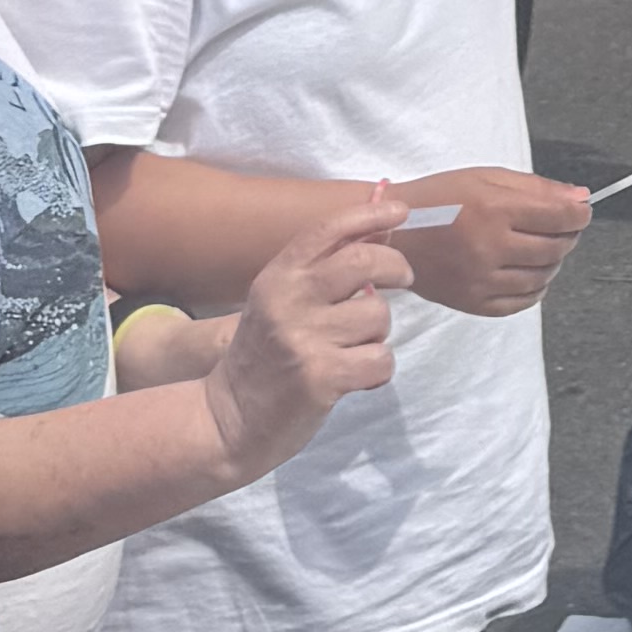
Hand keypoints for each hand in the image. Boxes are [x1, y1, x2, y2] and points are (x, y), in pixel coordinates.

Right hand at [205, 191, 407, 474]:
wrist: (227, 420)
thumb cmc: (263, 358)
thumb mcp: (281, 304)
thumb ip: (323, 270)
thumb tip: (381, 232)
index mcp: (277, 277)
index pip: (327, 230)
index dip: (370, 214)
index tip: (401, 211)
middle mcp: (289, 301)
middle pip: (364, 261)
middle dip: (396, 266)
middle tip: (404, 278)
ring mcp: (304, 338)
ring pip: (379, 315)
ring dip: (377, 334)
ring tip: (352, 350)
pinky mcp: (321, 376)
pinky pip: (381, 359)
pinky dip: (377, 371)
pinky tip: (355, 378)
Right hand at [397, 169, 592, 316]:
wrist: (392, 234)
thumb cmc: (439, 199)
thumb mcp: (486, 178)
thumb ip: (537, 188)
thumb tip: (581, 199)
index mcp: (493, 209)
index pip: (560, 218)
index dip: (580, 215)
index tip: (582, 212)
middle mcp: (489, 247)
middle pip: (555, 248)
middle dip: (567, 235)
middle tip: (560, 227)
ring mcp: (480, 280)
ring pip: (542, 276)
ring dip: (552, 261)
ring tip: (539, 247)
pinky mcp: (472, 302)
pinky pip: (521, 302)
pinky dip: (535, 288)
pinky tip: (527, 272)